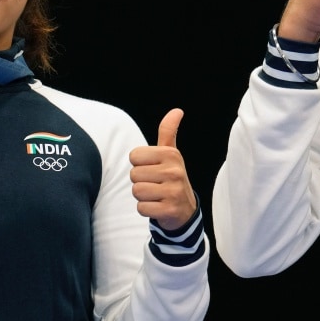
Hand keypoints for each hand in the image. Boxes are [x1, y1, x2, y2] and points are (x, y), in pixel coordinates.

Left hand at [129, 108, 196, 231]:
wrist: (185, 208)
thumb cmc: (171, 177)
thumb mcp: (171, 154)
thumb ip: (168, 131)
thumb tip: (177, 110)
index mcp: (171, 154)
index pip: (134, 156)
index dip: (140, 164)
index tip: (153, 169)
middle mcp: (175, 171)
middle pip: (134, 175)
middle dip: (141, 181)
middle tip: (155, 184)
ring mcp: (173, 191)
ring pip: (137, 191)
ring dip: (143, 196)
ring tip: (156, 195)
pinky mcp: (169, 209)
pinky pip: (141, 208)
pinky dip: (146, 209)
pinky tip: (158, 206)